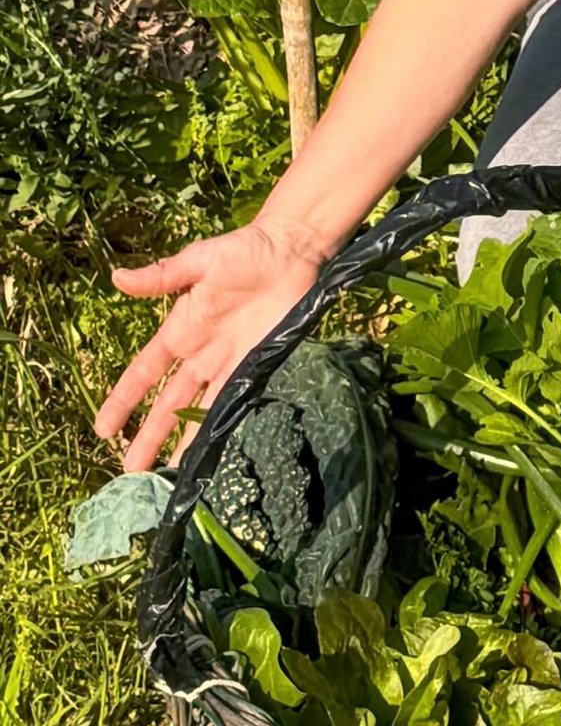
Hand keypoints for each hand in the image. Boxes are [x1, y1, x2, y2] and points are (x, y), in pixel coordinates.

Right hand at [97, 216, 334, 472]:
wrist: (292, 251)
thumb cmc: (244, 251)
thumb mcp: (198, 262)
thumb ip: (161, 277)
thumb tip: (118, 278)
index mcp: (180, 331)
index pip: (143, 374)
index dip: (123, 401)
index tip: (103, 429)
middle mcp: (200, 355)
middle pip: (168, 403)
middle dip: (149, 435)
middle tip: (130, 468)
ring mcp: (229, 364)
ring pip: (200, 410)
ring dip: (185, 441)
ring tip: (169, 473)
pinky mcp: (259, 365)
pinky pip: (237, 400)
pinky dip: (225, 423)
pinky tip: (215, 448)